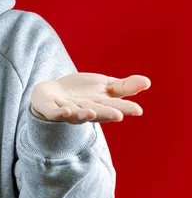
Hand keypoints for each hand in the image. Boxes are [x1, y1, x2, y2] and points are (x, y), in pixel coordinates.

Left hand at [30, 72, 150, 123]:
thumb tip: (147, 82)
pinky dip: (60, 113)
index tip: (138, 110)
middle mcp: (85, 111)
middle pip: (97, 113)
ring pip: (76, 115)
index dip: (125, 109)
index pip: (114, 107)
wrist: (50, 93)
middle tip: (119, 115)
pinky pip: (54, 113)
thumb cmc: (81, 92)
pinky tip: (66, 110)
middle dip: (107, 114)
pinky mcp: (50, 109)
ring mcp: (67, 111)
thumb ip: (124, 86)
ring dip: (84, 115)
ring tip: (91, 113)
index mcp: (99, 106)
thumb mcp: (104, 86)